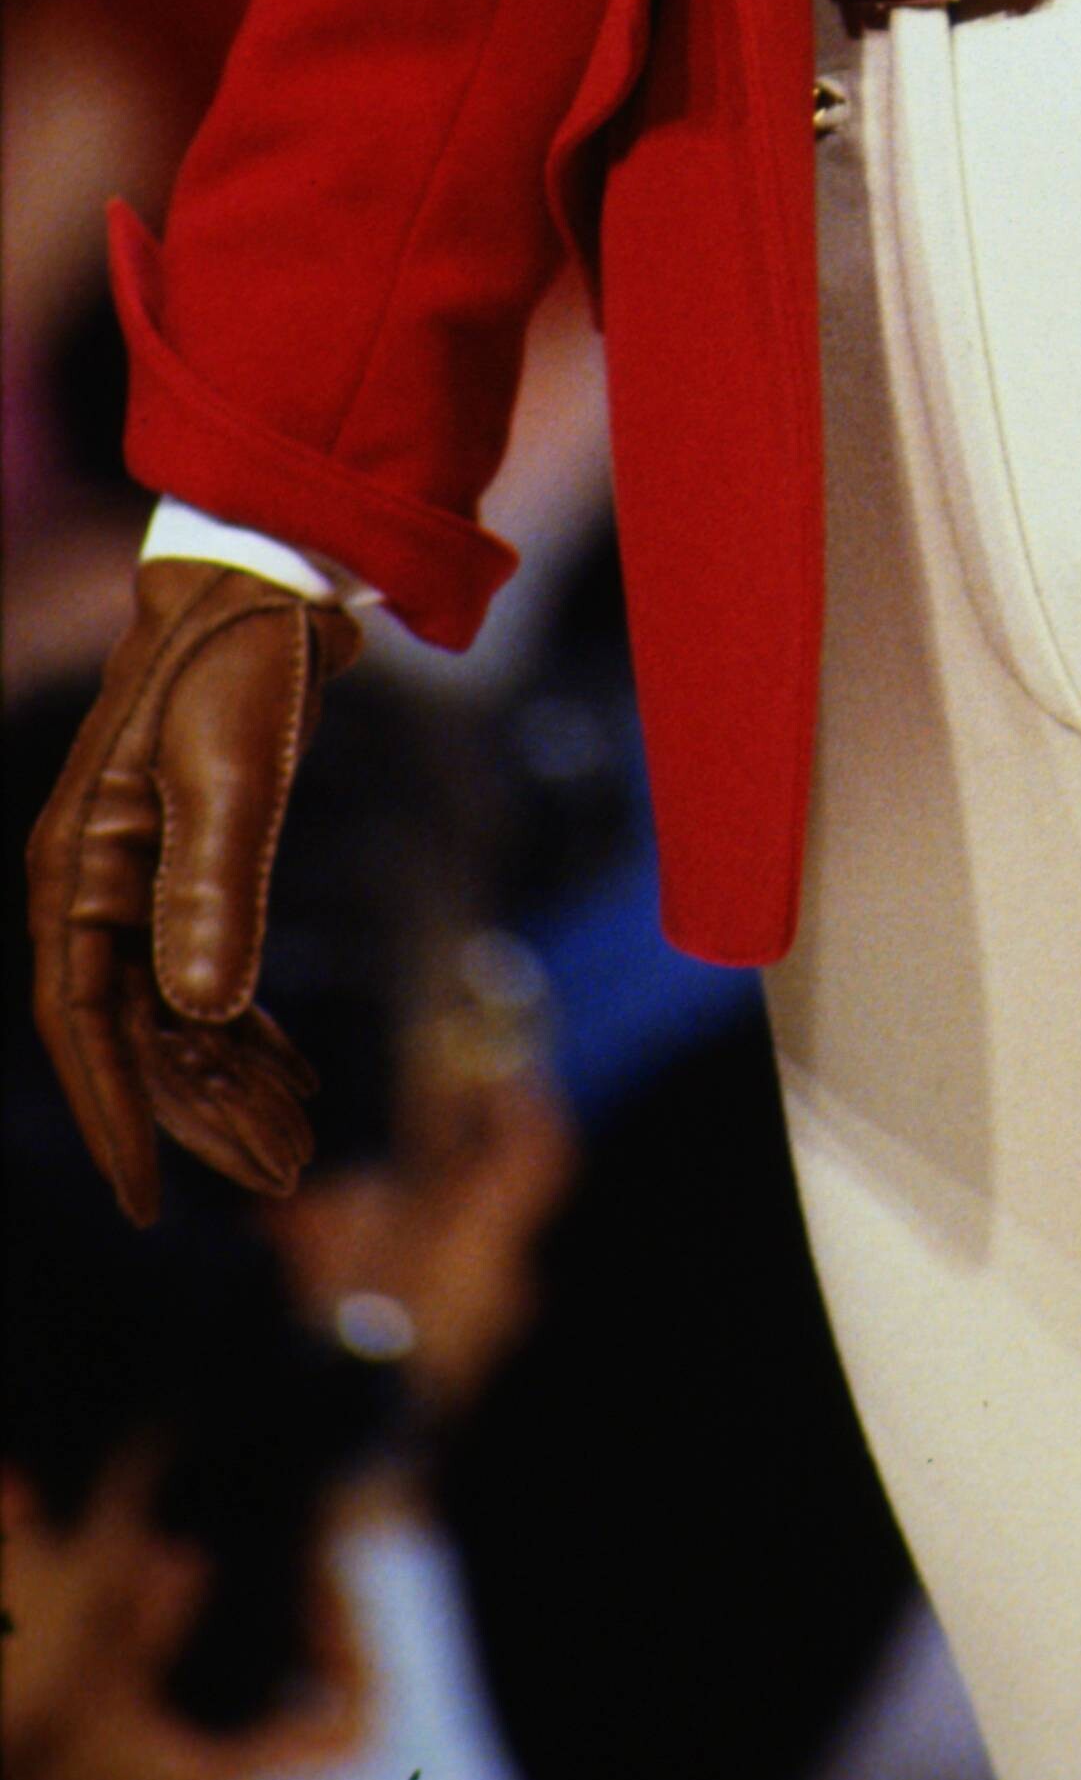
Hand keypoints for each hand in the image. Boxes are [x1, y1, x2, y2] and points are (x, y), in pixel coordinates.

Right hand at [27, 559, 360, 1223]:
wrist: (268, 584)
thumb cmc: (238, 665)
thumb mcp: (231, 774)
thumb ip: (213, 891)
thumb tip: (205, 1016)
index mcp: (79, 872)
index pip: (84, 1022)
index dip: (115, 1112)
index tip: (148, 1195)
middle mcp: (96, 889)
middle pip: (140, 1033)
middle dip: (204, 1113)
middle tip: (280, 1179)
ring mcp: (141, 883)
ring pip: (179, 1015)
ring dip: (236, 1080)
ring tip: (301, 1146)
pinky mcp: (191, 870)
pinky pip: (208, 977)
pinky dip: (249, 1029)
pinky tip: (295, 1072)